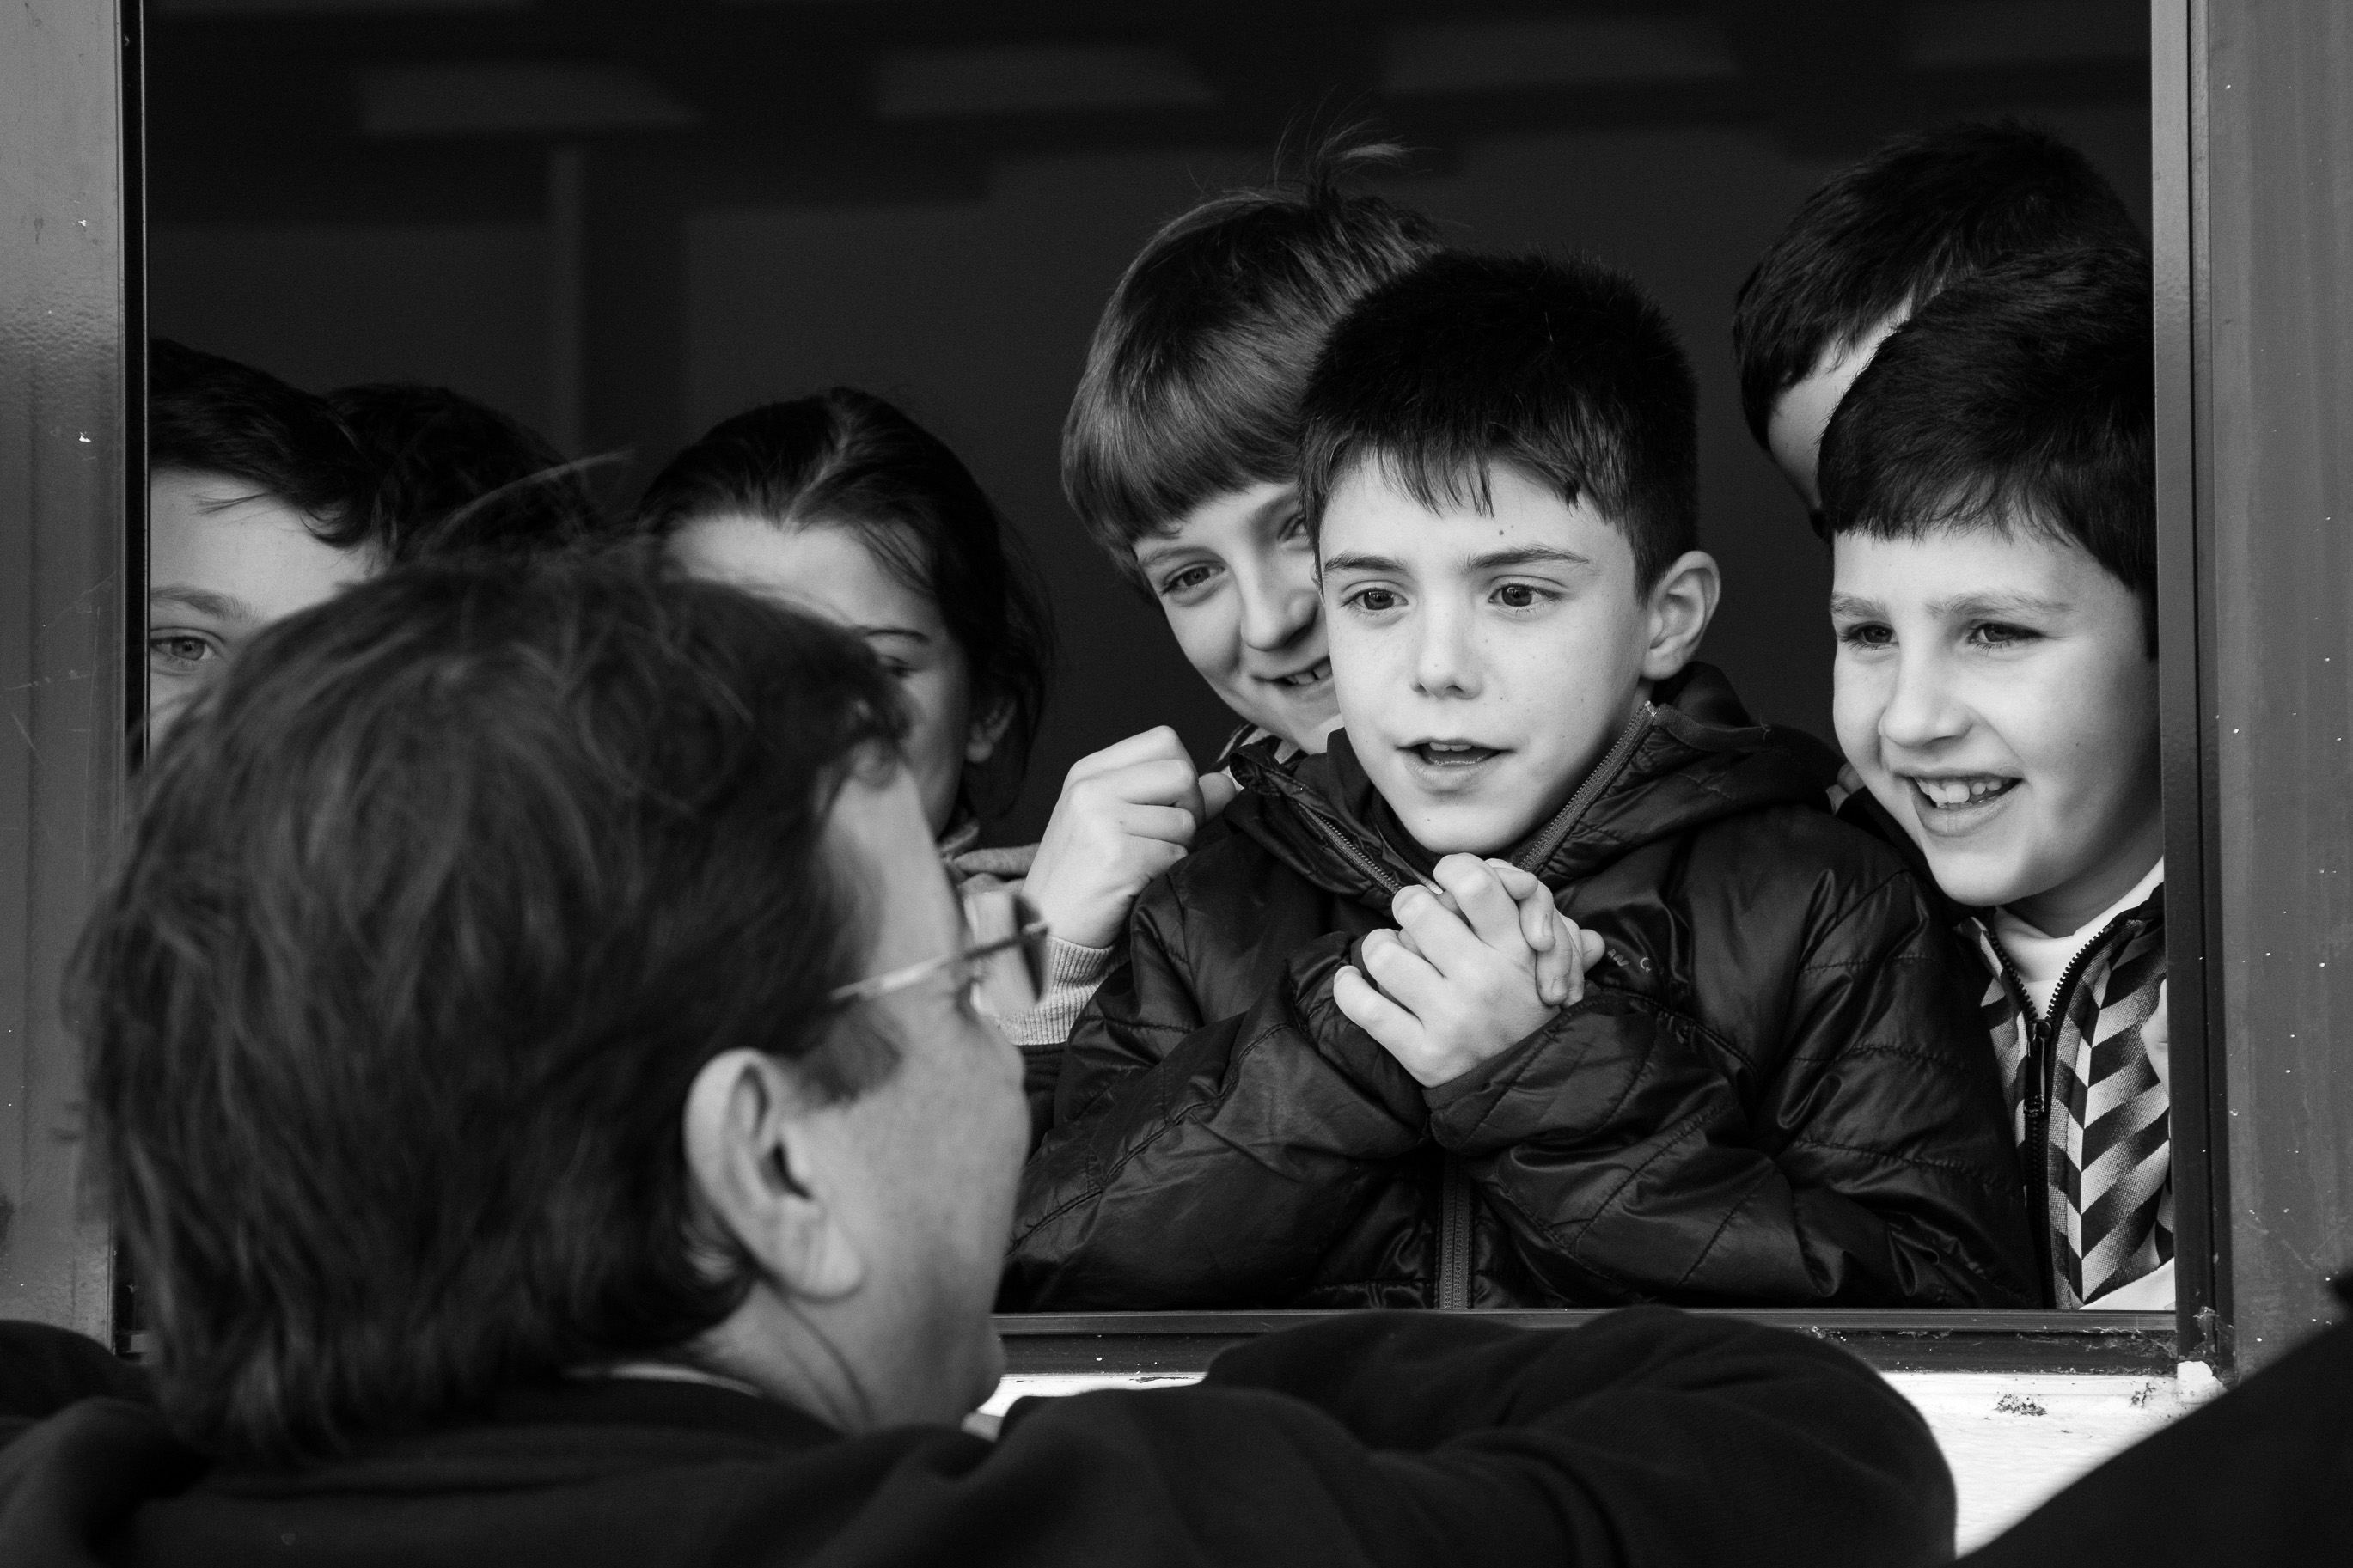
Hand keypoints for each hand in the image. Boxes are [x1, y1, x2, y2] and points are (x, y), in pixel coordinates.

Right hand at [1022, 727, 1232, 950]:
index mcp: (1089, 772)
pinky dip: (1166, 872)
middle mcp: (1092, 789)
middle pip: (1181, 773)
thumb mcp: (1114, 819)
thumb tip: (1226, 782)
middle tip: (1164, 837)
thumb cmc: (1083, 873)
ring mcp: (1102, 821)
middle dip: (1190, 808)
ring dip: (1177, 848)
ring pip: (1185, 821)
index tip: (1168, 804)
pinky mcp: (1118, 857)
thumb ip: (1171, 796)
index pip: (1164, 740)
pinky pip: (1175, 855)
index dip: (1182, 773)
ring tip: (1143, 864)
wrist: (1045, 925)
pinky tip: (1137, 882)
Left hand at [1331, 853, 1605, 1086]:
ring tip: (1390, 954)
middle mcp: (1483, 978)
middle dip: (1408, 905)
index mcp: (1515, 949)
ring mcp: (1451, 1016)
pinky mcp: (1424, 1053)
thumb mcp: (1549, 954)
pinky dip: (1348, 988)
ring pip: (1383, 953)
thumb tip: (1504, 876)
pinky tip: (1351, 981)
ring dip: (1380, 947)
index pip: (1473, 881)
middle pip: (1415, 906)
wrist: (1534, 1087)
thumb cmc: (1532, 1008)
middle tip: (1414, 918)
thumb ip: (1528, 908)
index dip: (1450, 870)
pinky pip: (1364, 1008)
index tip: (1445, 882)